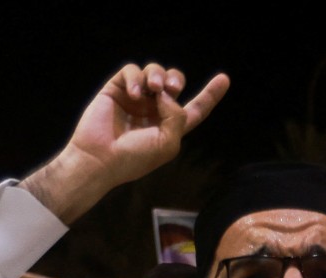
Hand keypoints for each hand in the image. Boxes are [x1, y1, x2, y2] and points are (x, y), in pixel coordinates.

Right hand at [24, 63, 230, 223]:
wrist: (100, 158)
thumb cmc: (134, 158)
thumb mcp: (167, 143)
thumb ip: (176, 116)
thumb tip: (164, 92)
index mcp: (170, 127)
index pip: (195, 108)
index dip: (210, 94)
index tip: (225, 79)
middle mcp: (154, 110)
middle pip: (173, 83)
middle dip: (176, 78)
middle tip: (172, 87)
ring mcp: (135, 99)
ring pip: (153, 72)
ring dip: (157, 75)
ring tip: (152, 87)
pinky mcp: (115, 90)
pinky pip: (130, 71)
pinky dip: (135, 78)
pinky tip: (134, 93)